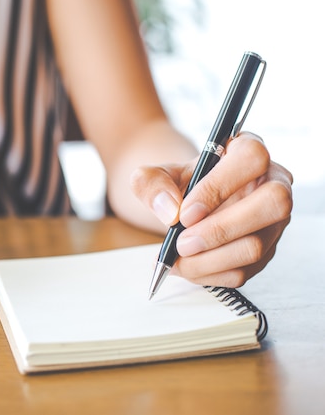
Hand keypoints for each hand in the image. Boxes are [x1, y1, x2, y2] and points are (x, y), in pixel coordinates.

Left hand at [131, 132, 292, 286]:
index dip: (219, 187)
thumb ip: (150, 183)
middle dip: (220, 230)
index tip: (185, 213)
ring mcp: (273, 220)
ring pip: (256, 246)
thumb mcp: (155, 177)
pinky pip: (244, 271)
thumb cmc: (178, 185)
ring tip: (177, 257)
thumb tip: (168, 209)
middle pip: (273, 204)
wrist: (184, 207)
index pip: (252, 159)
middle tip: (182, 243)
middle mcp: (273, 183)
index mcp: (248, 151)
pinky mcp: (265, 250)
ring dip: (209, 259)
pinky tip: (186, 267)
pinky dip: (209, 274)